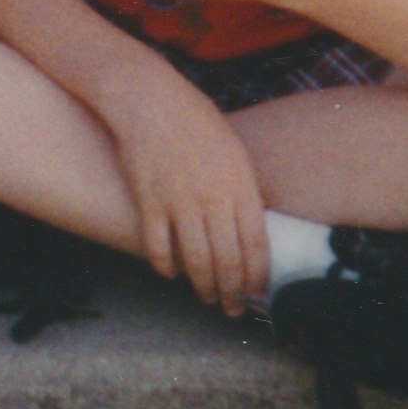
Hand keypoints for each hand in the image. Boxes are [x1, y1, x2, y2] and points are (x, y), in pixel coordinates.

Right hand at [102, 65, 268, 307]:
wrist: (149, 101)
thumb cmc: (195, 121)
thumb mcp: (234, 151)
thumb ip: (244, 191)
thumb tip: (250, 229)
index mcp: (240, 185)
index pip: (256, 245)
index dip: (258, 276)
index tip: (258, 294)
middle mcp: (213, 198)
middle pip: (227, 260)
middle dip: (233, 291)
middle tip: (231, 308)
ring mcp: (179, 202)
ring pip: (195, 260)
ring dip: (203, 286)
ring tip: (207, 297)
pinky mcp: (149, 203)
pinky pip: (158, 248)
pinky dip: (165, 266)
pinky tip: (172, 273)